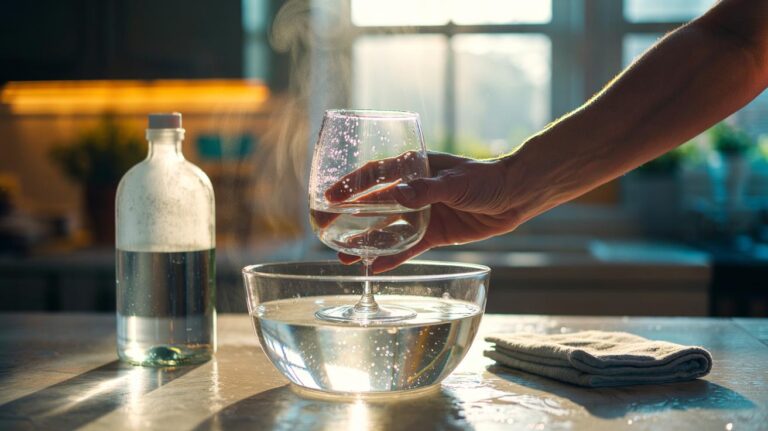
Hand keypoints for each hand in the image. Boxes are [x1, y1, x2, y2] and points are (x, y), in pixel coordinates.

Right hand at [323, 151, 520, 272]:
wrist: (514, 196)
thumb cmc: (486, 178)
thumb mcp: (455, 182)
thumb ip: (426, 190)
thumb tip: (397, 195)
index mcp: (414, 168)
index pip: (374, 175)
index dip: (350, 186)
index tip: (329, 197)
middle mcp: (412, 191)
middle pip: (372, 204)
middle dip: (348, 217)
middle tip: (324, 229)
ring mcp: (421, 213)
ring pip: (386, 229)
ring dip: (365, 242)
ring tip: (342, 257)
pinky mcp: (432, 234)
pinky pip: (408, 247)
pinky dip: (392, 258)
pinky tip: (373, 268)